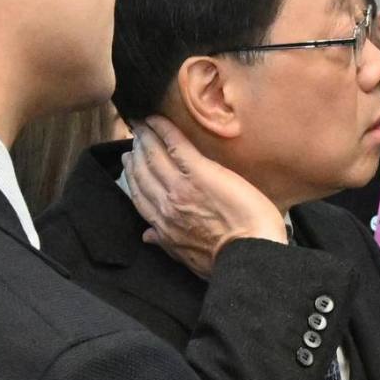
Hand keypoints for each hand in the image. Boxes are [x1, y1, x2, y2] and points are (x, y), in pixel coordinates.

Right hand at [122, 120, 285, 275]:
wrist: (250, 254)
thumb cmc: (226, 260)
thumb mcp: (188, 258)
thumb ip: (166, 243)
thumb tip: (148, 236)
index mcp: (163, 226)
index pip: (139, 195)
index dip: (132, 175)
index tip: (130, 161)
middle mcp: (165, 204)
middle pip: (142, 172)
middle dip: (136, 152)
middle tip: (136, 135)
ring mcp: (180, 186)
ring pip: (153, 155)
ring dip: (146, 137)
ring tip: (144, 124)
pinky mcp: (199, 172)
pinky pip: (175, 144)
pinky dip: (163, 129)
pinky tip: (156, 118)